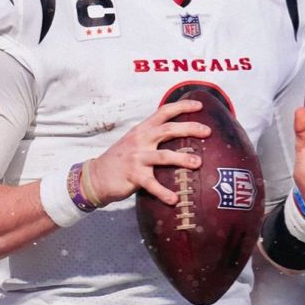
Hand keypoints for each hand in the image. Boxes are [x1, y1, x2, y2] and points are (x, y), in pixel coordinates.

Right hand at [84, 100, 209, 206]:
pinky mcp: (133, 176)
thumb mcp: (135, 141)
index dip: (182, 106)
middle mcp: (140, 140)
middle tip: (207, 131)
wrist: (96, 176)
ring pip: (163, 156)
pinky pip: (152, 184)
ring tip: (198, 163)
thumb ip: (153, 136)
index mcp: (142, 129)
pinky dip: (164, 192)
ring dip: (182, 159)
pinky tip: (175, 199)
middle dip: (189, 128)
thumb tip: (179, 135)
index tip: (199, 105)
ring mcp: (136, 157)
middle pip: (168, 129)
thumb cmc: (121, 159)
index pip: (164, 111)